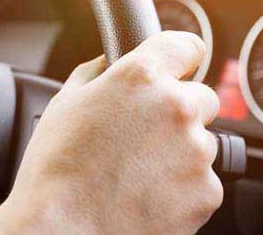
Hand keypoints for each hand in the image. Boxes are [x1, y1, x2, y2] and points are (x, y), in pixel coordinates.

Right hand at [0, 31, 221, 233]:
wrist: (64, 231)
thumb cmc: (56, 169)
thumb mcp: (64, 103)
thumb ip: (97, 73)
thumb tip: (109, 64)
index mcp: (142, 77)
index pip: (186, 46)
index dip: (180, 57)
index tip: (179, 66)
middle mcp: (176, 108)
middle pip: (201, 98)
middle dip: (179, 111)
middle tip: (144, 135)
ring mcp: (196, 152)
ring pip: (201, 142)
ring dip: (180, 151)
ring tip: (139, 172)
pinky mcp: (206, 192)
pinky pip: (203, 181)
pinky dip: (182, 187)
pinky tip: (147, 194)